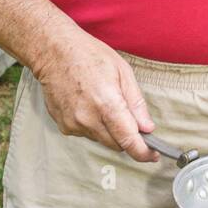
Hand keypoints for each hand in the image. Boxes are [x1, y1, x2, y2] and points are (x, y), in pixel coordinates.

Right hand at [32, 29, 159, 162]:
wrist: (54, 52)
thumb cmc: (90, 56)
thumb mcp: (123, 71)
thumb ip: (136, 103)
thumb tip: (147, 128)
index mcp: (107, 103)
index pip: (128, 140)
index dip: (143, 152)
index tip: (152, 156)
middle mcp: (88, 119)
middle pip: (116, 144)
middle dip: (128, 137)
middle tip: (132, 121)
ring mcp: (73, 124)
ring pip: (101, 139)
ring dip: (109, 130)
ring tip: (104, 102)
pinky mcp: (63, 126)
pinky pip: (86, 134)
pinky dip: (94, 126)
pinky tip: (89, 104)